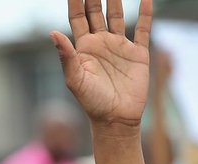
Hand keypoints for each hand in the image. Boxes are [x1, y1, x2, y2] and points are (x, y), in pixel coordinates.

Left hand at [52, 0, 151, 128]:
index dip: (76, 1)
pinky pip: (142, 29)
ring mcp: (119, 47)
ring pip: (117, 16)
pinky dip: (145, 14)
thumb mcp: (75, 79)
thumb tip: (52, 32)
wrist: (116, 119)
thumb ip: (66, 55)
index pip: (77, 17)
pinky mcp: (137, 54)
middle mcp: (100, 43)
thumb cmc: (91, 103)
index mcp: (83, 48)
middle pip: (96, 11)